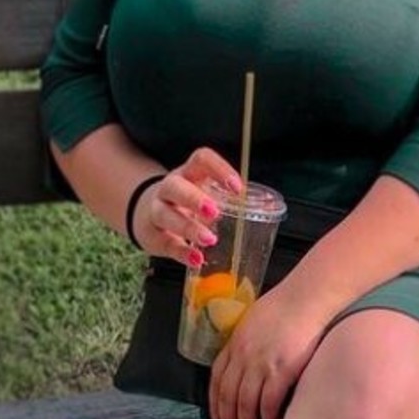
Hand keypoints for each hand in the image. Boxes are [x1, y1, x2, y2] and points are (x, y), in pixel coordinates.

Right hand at [130, 147, 241, 266]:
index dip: (219, 169)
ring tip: (210, 239)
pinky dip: (182, 252)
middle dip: (194, 198)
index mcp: (189, 173)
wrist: (149, 215)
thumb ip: (229, 200)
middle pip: (176, 186)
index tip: (237, 187)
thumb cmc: (189, 204)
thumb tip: (269, 207)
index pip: (201, 159)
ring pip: (165, 214)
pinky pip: (165, 243)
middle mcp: (170, 188)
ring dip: (188, 227)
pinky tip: (197, 259)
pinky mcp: (152, 235)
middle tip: (215, 211)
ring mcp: (157, 210)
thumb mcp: (206, 194)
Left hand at [208, 286, 331, 418]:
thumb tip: (246, 359)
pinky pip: (268, 402)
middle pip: (228, 396)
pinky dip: (267, 417)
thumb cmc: (287, 303)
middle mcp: (243, 355)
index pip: (217, 379)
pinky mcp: (281, 370)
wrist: (309, 296)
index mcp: (235, 342)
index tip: (218, 417)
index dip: (215, 402)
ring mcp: (261, 364)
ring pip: (245, 404)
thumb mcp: (254, 320)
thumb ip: (246, 341)